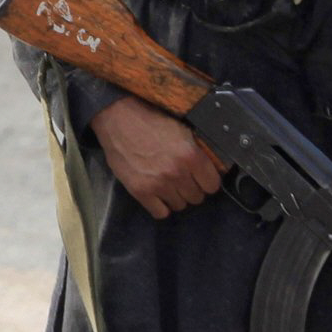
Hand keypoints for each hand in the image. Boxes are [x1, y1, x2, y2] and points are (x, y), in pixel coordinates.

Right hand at [91, 97, 222, 218]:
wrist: (118, 119)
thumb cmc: (151, 121)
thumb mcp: (182, 130)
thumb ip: (197, 151)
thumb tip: (212, 168)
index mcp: (191, 156)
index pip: (212, 185)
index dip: (207, 181)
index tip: (200, 177)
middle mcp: (177, 173)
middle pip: (196, 197)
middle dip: (191, 188)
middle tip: (181, 178)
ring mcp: (158, 184)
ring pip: (179, 206)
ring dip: (175, 197)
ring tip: (167, 184)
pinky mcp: (140, 191)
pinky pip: (160, 212)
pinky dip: (160, 206)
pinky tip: (157, 195)